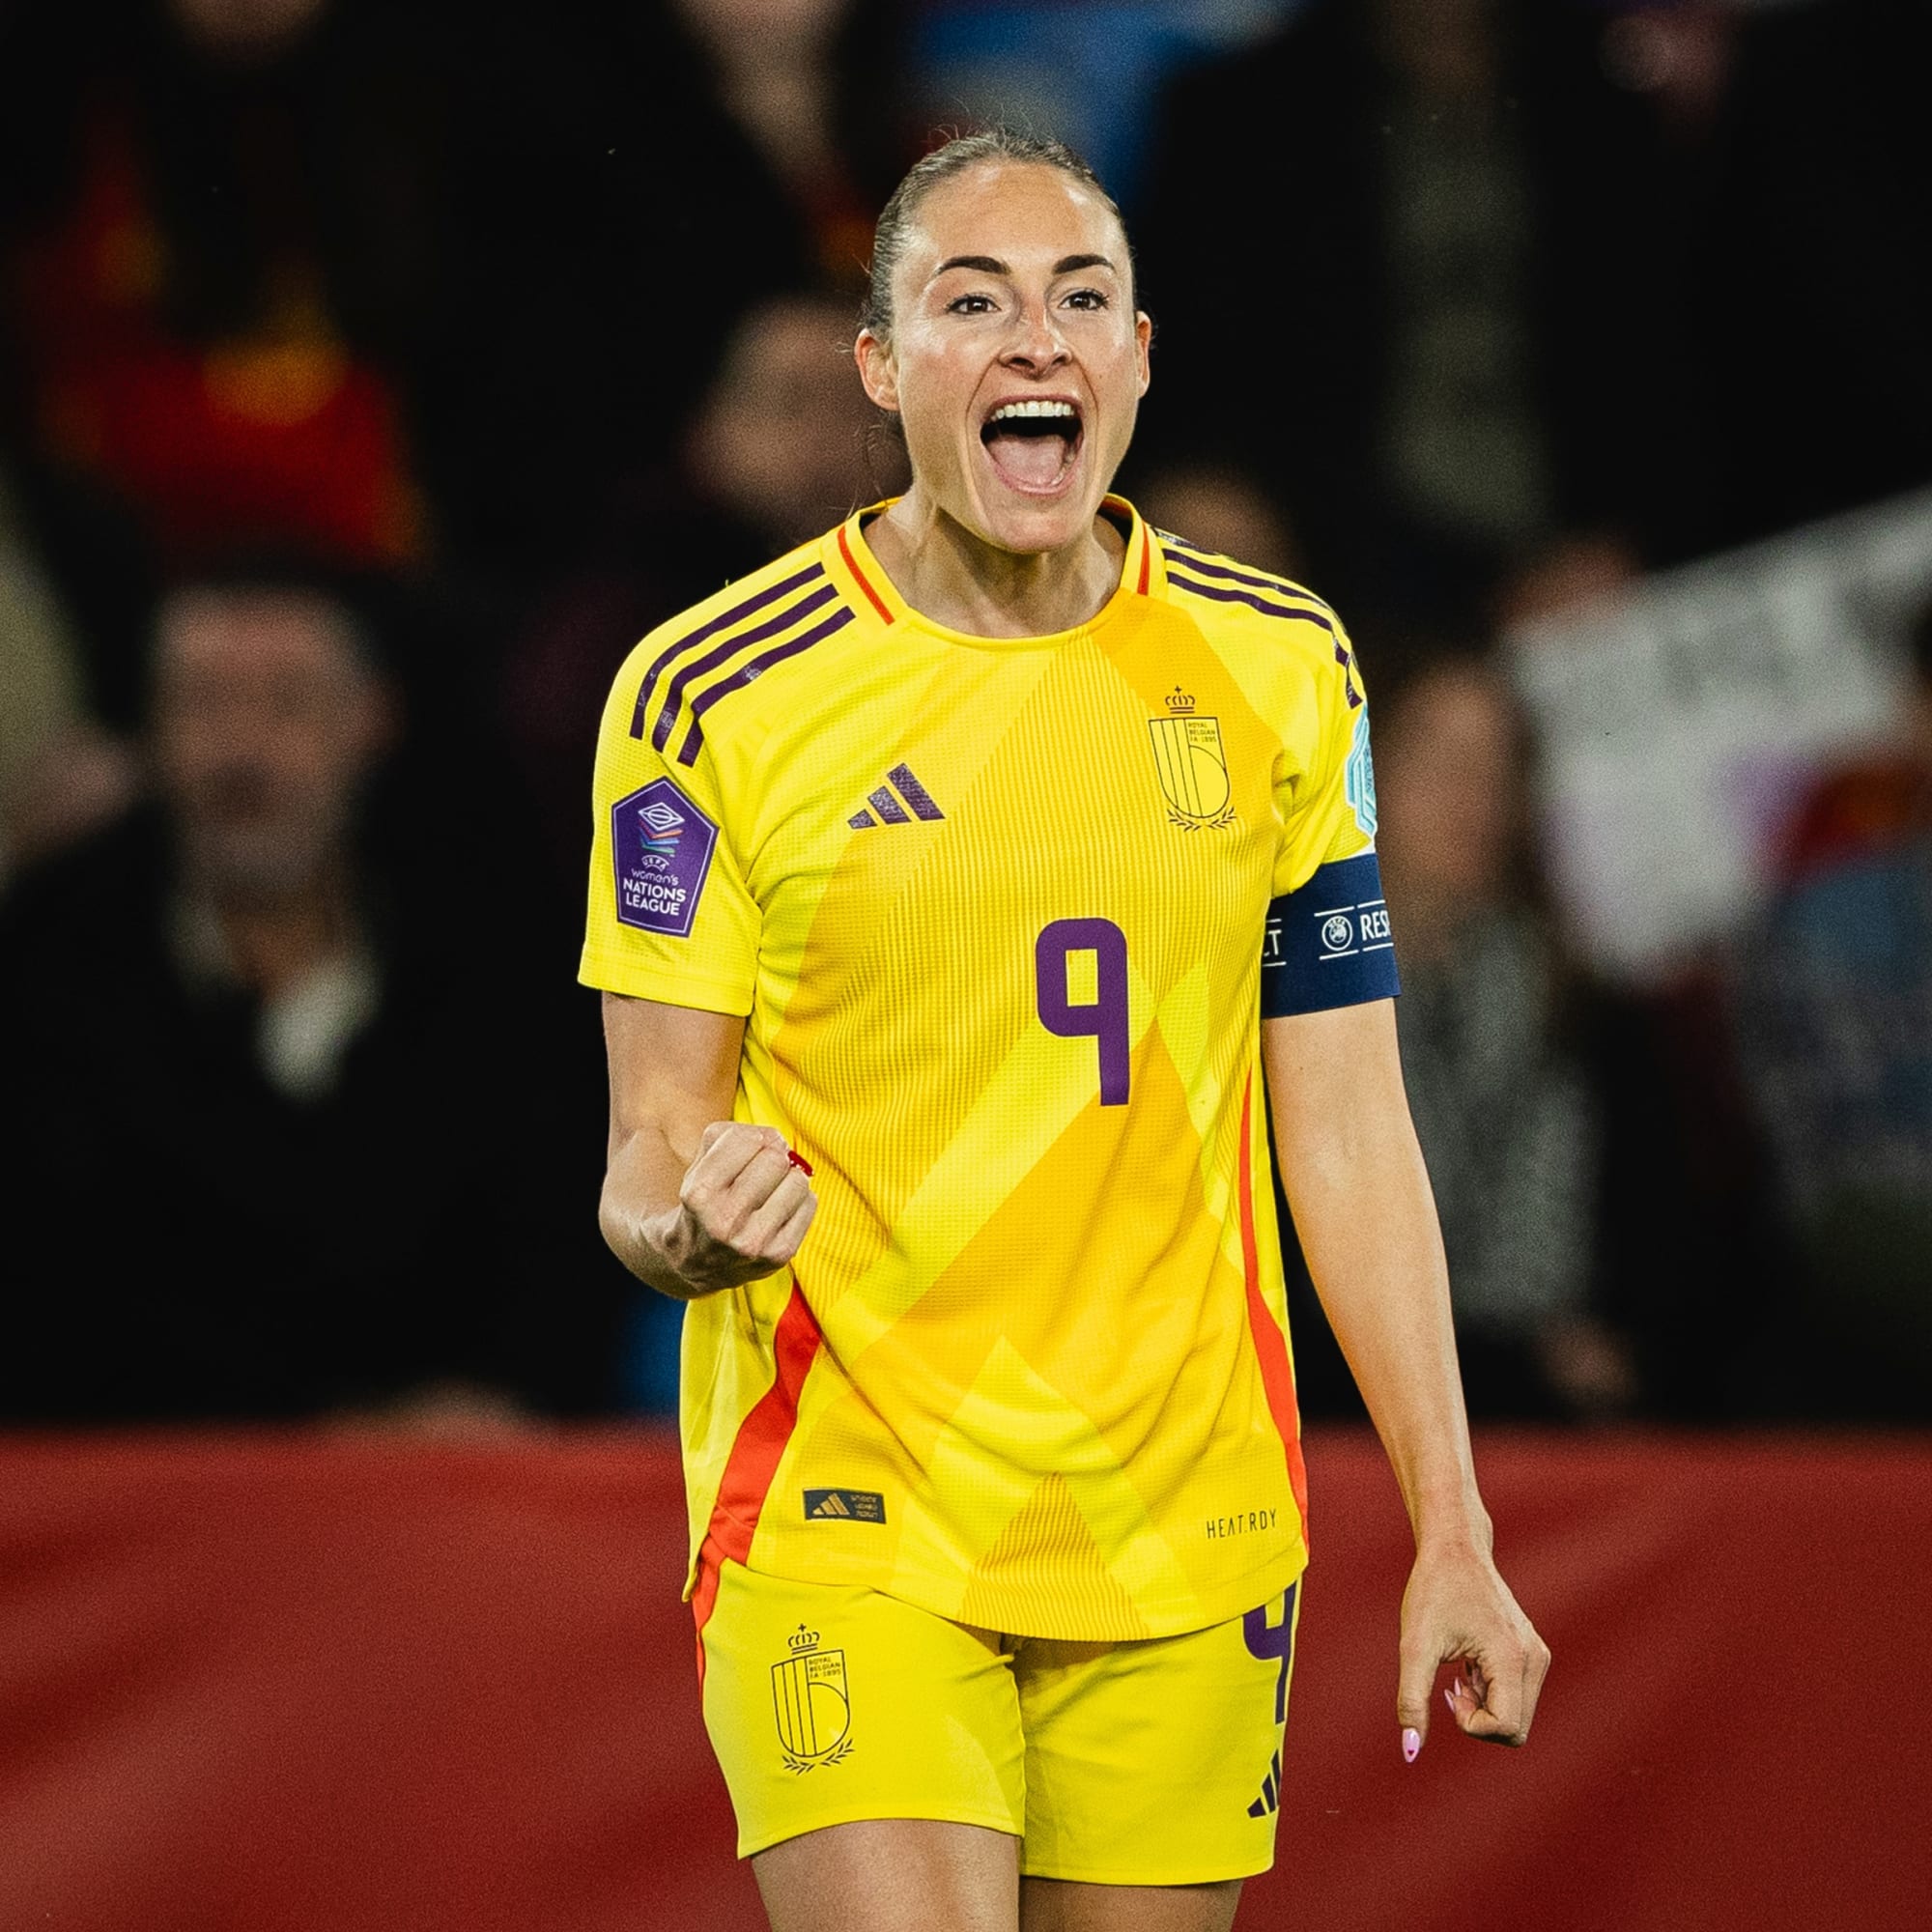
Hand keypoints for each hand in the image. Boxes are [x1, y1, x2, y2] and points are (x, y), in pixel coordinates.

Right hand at [654, 1123, 816, 1294]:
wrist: (698, 1261)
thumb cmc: (706, 1200)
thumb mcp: (700, 1163)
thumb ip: (732, 1135)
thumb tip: (777, 1138)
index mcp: (700, 1193)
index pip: (747, 1140)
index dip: (753, 1138)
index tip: (749, 1151)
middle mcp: (724, 1220)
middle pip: (775, 1159)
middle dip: (773, 1157)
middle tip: (763, 1171)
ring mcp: (753, 1241)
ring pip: (798, 1181)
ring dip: (789, 1178)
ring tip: (771, 1191)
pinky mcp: (779, 1254)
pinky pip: (809, 1203)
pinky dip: (799, 1199)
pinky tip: (779, 1209)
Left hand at [1397, 1535, 1549, 1757]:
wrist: (1454, 1547)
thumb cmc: (1433, 1590)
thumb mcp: (1415, 1645)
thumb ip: (1412, 1699)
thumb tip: (1409, 1750)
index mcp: (1513, 1658)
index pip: (1505, 1727)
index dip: (1469, 1724)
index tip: (1447, 1692)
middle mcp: (1534, 1660)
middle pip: (1515, 1729)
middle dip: (1477, 1719)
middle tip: (1451, 1683)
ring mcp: (1536, 1656)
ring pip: (1516, 1715)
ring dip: (1482, 1706)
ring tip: (1459, 1669)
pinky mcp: (1531, 1653)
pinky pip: (1515, 1697)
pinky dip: (1488, 1693)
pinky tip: (1468, 1663)